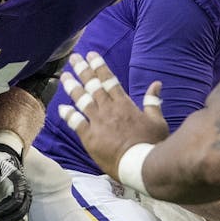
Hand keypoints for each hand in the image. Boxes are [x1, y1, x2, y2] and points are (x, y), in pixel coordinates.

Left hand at [57, 51, 168, 176]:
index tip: (91, 55)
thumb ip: (153, 101)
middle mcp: (109, 109)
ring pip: (81, 100)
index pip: (109, 80)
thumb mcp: (158, 120)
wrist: (141, 164)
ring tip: (65, 76)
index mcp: (124, 104)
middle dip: (82, 70)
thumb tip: (156, 84)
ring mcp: (98, 123)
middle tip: (74, 58)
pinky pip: (76, 122)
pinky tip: (61, 107)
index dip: (99, 66)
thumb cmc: (152, 144)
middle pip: (92, 85)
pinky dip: (68, 114)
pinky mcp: (90, 137)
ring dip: (72, 87)